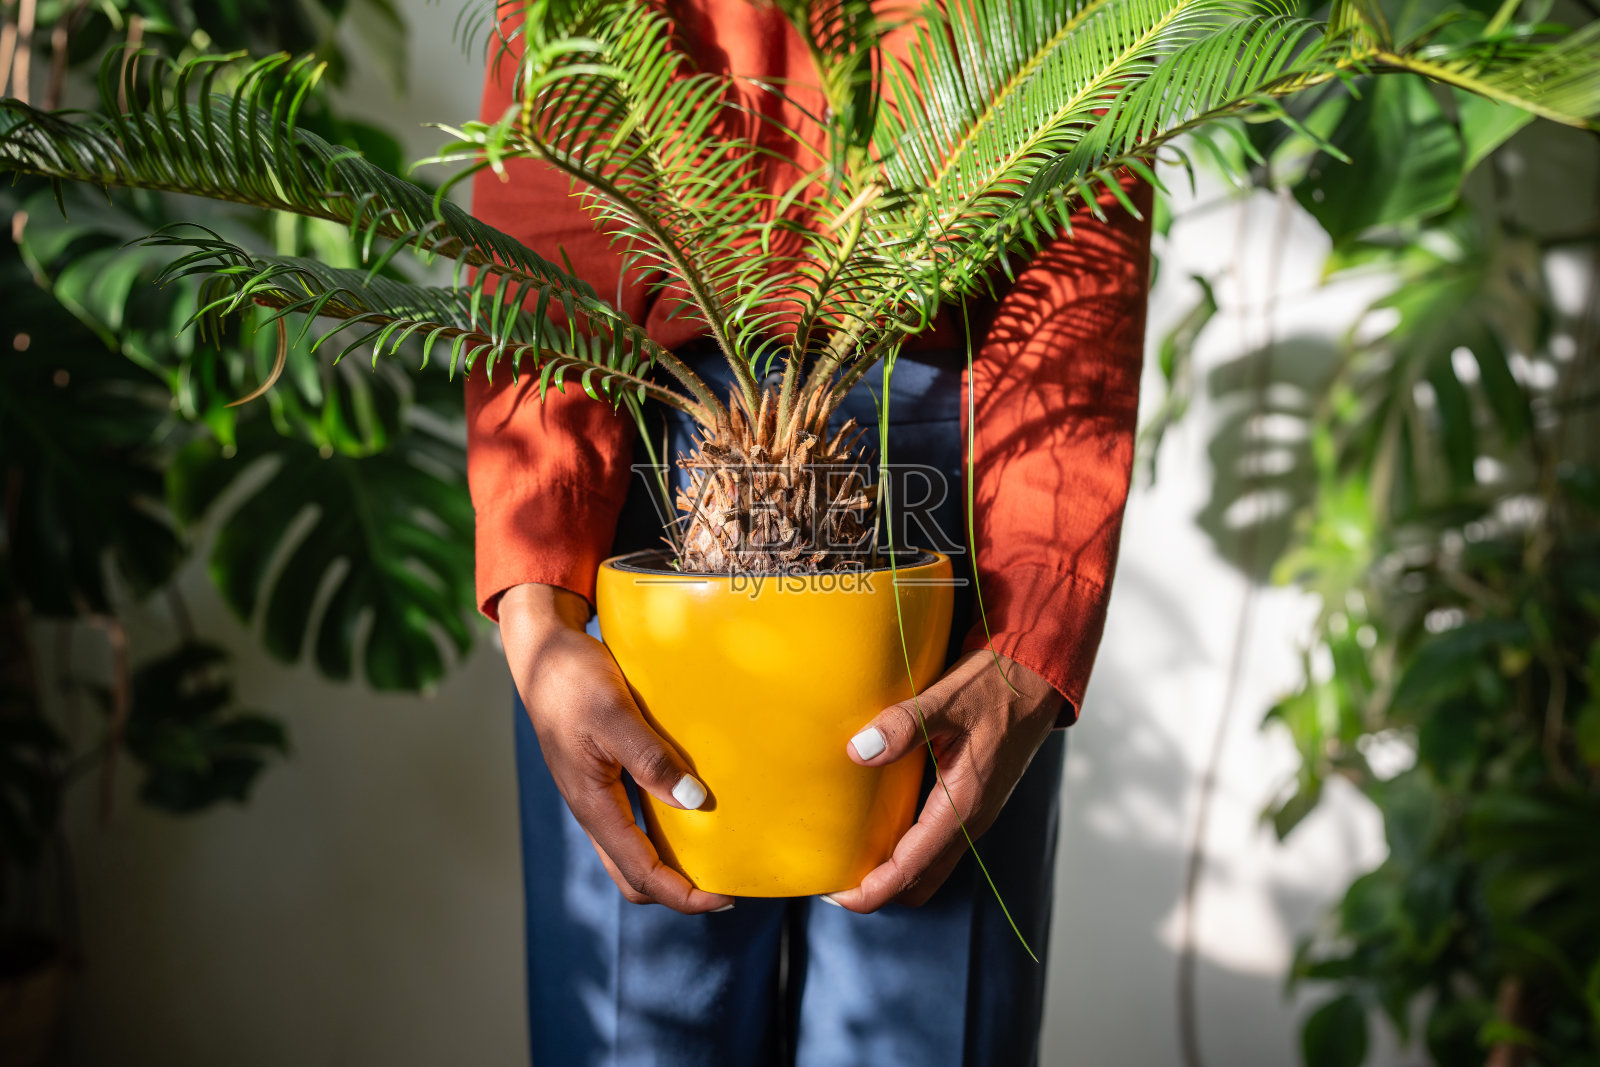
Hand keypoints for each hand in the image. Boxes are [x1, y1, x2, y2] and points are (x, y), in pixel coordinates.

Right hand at [498, 583, 732, 913]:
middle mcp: (594, 808)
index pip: (640, 873)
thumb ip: (650, 758)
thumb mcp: (613, 714)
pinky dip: (666, 823)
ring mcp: (598, 791)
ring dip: (672, 858)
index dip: (683, 894)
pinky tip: (694, 801)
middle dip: (677, 888)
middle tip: (725, 882)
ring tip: (717, 849)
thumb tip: (693, 801)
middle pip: (634, 874)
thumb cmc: (572, 679)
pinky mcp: (605, 771)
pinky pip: (637, 814)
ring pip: (635, 847)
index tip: (726, 897)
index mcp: (592, 805)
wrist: (543, 650)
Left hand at [827, 650, 1062, 910]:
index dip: (871, 891)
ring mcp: (973, 813)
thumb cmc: (997, 686)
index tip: (834, 896)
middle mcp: (970, 820)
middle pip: (919, 882)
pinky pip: (934, 845)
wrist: (1038, 678)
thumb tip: (859, 750)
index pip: (911, 869)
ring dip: (891, 872)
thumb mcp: (948, 698)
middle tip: (832, 877)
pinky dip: (905, 852)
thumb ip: (904, 724)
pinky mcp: (970, 801)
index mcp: (963, 804)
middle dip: (877, 891)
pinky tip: (877, 827)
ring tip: (848, 857)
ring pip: (928, 867)